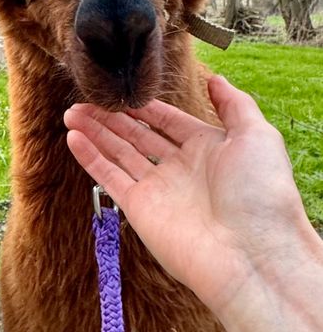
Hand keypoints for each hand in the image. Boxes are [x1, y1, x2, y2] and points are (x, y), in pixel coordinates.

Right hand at [64, 75, 309, 315]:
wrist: (252, 253)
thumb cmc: (261, 193)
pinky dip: (89, 157)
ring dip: (94, 132)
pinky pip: (109, 178)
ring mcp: (158, 189)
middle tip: (84, 101)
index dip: (143, 106)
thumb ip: (235, 104)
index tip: (121, 90)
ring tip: (70, 113)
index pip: (167, 120)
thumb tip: (215, 78)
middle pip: (137, 136)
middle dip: (110, 118)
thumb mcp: (257, 135)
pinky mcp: (139, 209)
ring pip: (118, 153)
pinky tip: (73, 136)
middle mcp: (180, 168)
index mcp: (207, 149)